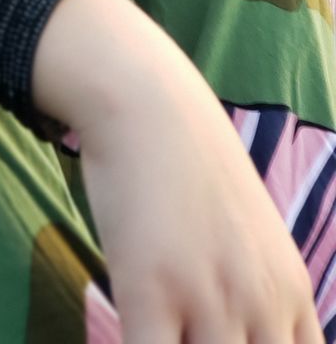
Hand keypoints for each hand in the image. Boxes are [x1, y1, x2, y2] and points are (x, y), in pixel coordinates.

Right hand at [75, 51, 321, 343]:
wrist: (146, 100)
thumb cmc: (188, 162)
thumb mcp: (251, 233)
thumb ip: (258, 290)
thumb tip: (243, 329)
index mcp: (292, 293)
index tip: (224, 339)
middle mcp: (262, 303)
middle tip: (188, 334)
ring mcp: (208, 298)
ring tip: (156, 330)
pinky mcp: (149, 289)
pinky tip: (129, 329)